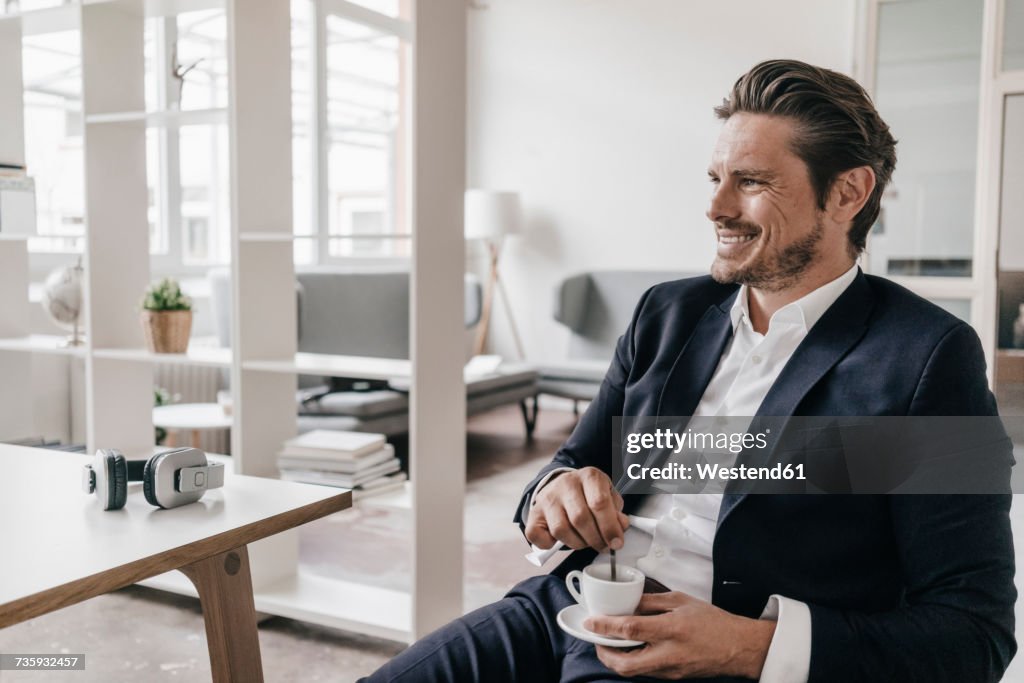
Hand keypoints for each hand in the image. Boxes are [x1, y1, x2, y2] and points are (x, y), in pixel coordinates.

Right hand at [524, 467, 628, 551]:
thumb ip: (617, 513)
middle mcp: (566, 484)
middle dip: (595, 539)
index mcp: (589, 476)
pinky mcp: (534, 512)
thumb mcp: (609, 496)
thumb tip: (620, 527)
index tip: (616, 543)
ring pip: (561, 529)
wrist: (564, 485)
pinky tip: (561, 540)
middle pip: (580, 518)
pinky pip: (537, 535)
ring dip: (577, 543)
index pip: (599, 503)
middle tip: (603, 546)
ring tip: (585, 541)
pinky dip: (549, 544)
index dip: (610, 527)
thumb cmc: (589, 494)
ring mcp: (548, 497)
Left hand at [584, 591, 775, 679]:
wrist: (738, 647)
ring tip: (610, 642)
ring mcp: (670, 670)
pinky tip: (630, 649)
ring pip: (633, 671)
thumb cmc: (713, 622)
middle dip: (603, 654)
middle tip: (596, 640)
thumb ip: (651, 602)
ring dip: (616, 659)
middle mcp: (669, 654)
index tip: (591, 622)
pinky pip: (645, 672)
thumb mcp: (681, 601)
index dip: (606, 626)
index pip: (630, 630)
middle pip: (625, 664)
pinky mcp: (672, 677)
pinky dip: (632, 661)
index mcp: (672, 630)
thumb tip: (627, 603)